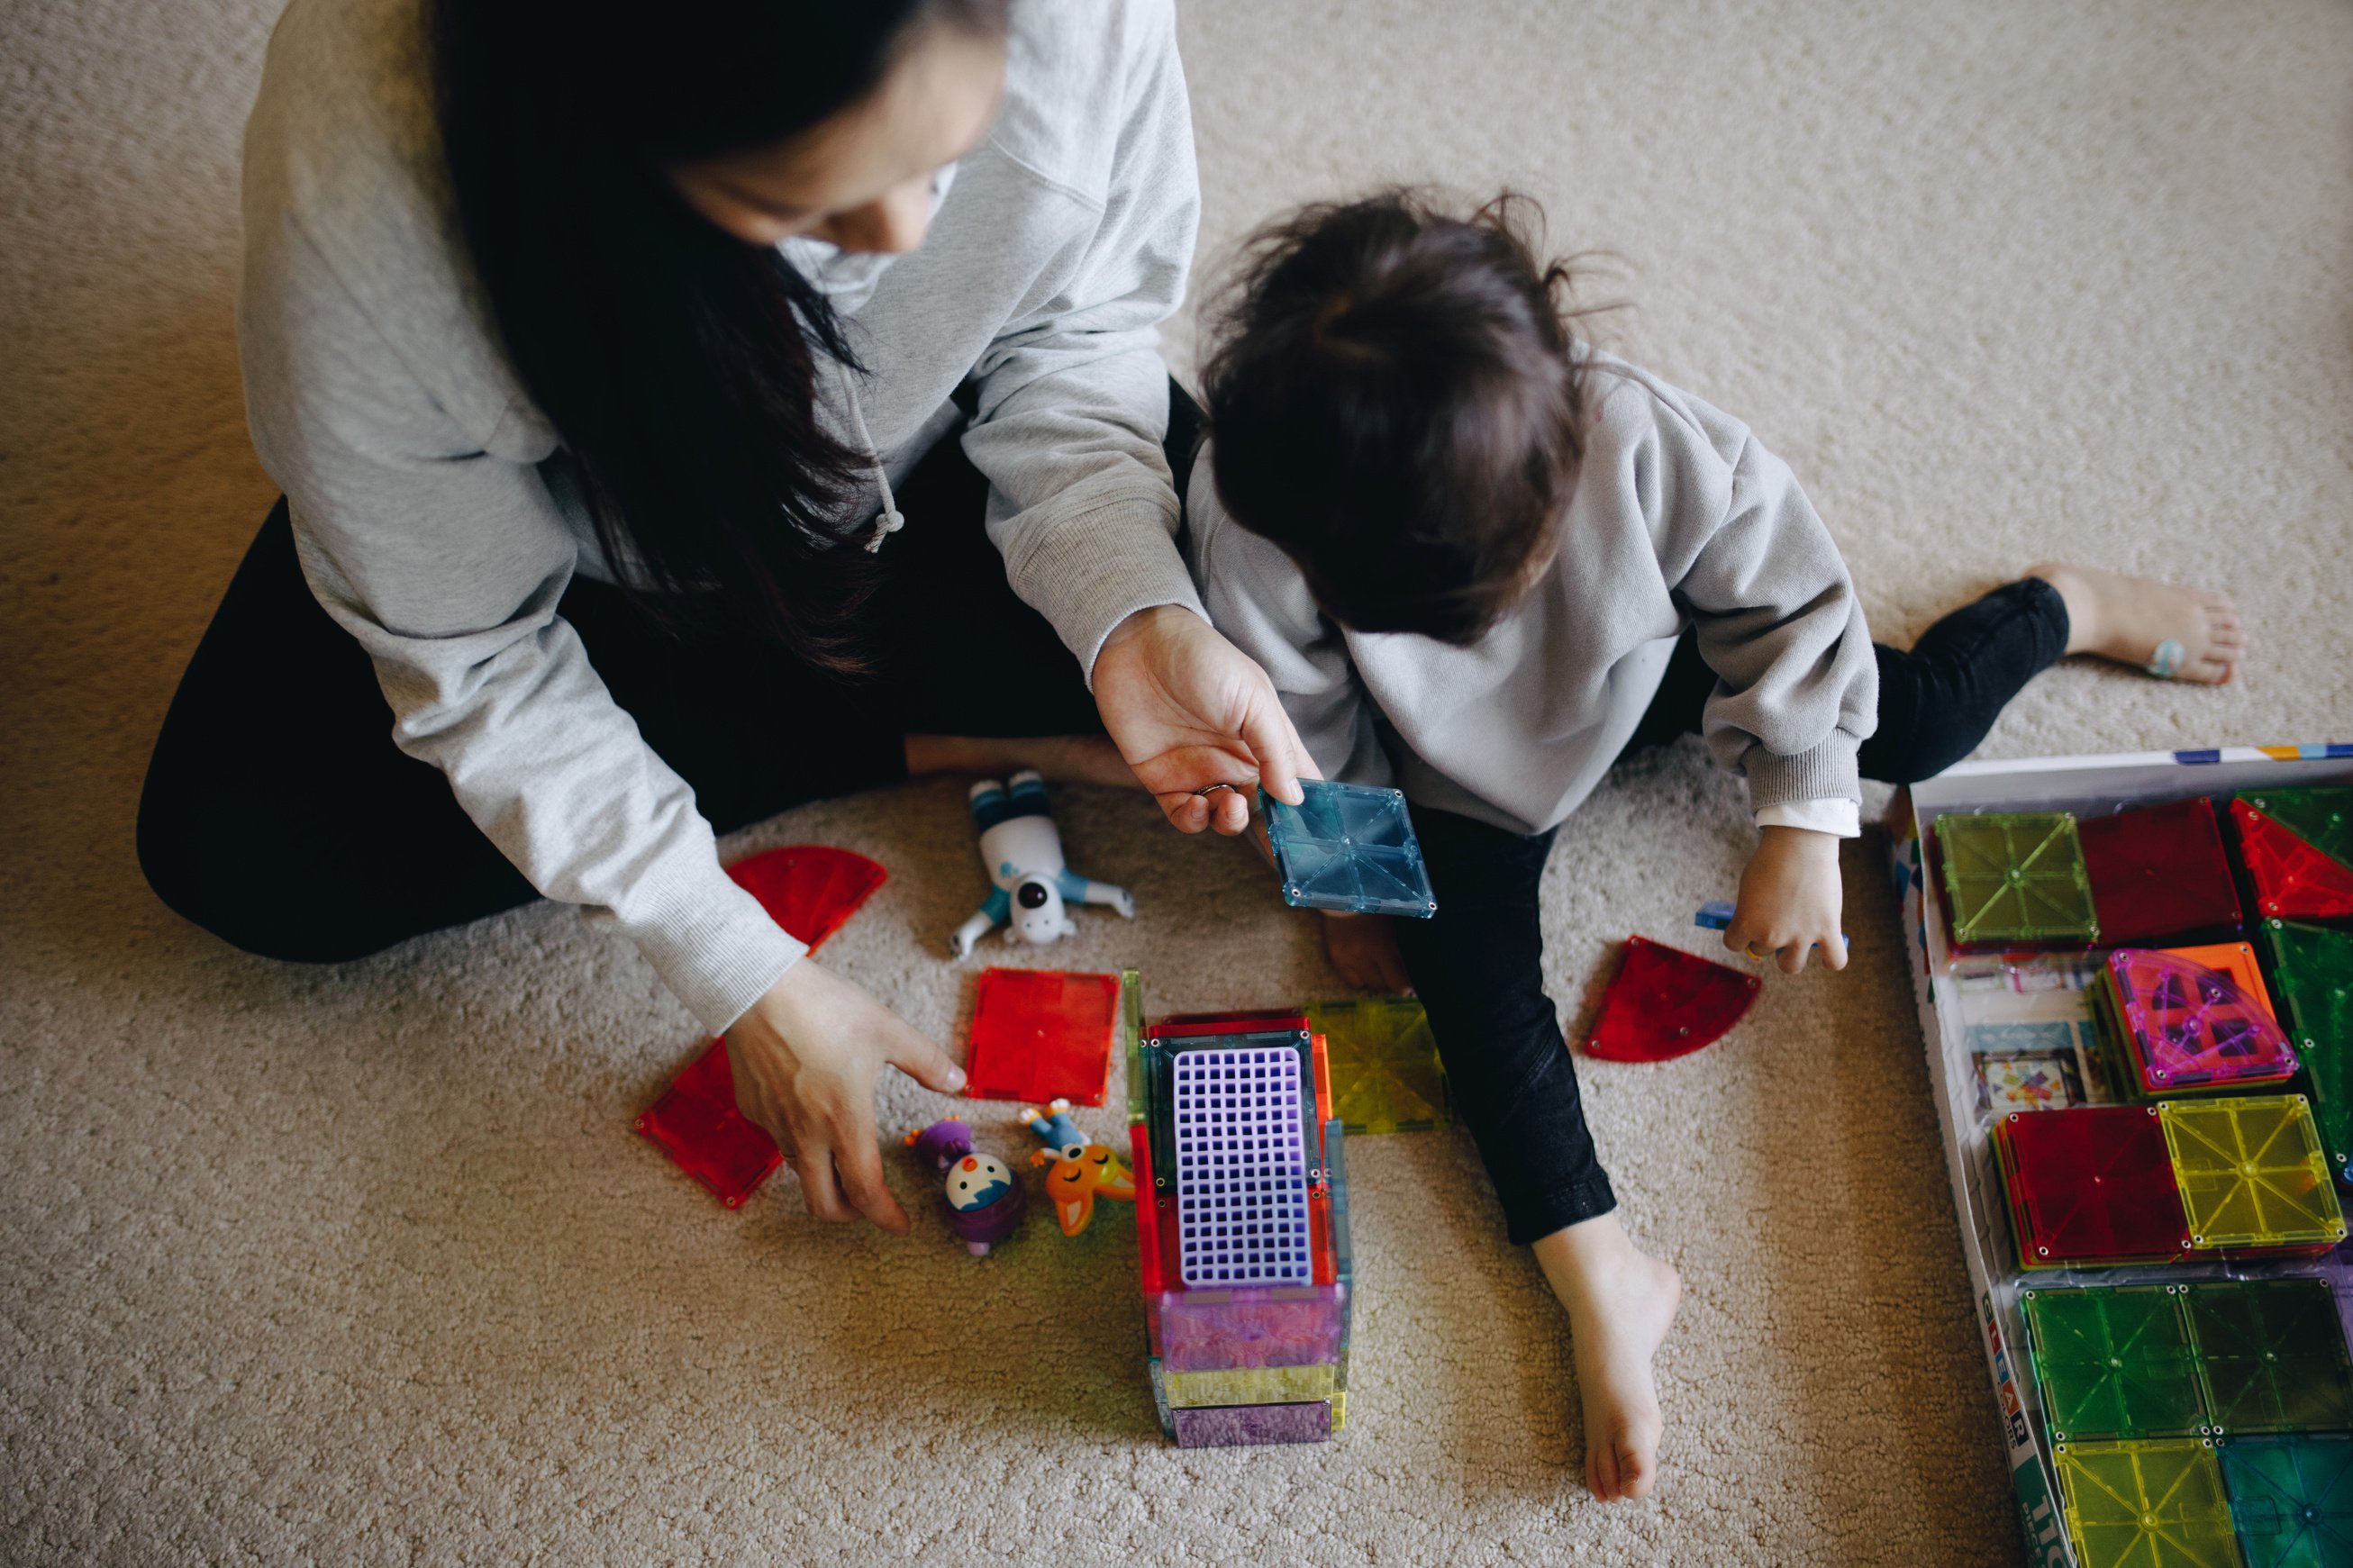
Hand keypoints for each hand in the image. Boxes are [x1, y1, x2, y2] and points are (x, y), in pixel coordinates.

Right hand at [724, 958, 966, 1231]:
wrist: (757, 988)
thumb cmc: (825, 1007)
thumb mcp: (887, 1030)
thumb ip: (926, 1062)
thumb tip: (959, 1082)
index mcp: (844, 1120)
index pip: (866, 1190)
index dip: (886, 1216)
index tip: (901, 1225)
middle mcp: (805, 1133)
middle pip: (823, 1203)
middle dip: (850, 1214)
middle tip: (870, 1203)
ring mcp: (774, 1124)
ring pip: (799, 1171)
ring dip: (824, 1176)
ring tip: (843, 1157)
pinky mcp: (753, 1109)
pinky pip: (777, 1139)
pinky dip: (798, 1142)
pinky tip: (808, 1112)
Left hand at [1092, 605, 1312, 834]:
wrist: (1138, 646)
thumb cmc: (1204, 660)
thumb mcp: (1254, 698)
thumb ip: (1276, 749)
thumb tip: (1295, 797)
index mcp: (1265, 739)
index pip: (1295, 781)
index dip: (1307, 809)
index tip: (1315, 833)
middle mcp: (1236, 760)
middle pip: (1263, 810)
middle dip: (1272, 832)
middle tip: (1274, 843)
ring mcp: (1201, 771)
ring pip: (1225, 818)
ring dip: (1232, 823)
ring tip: (1230, 806)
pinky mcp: (1164, 780)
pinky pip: (1184, 816)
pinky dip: (1194, 821)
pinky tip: (1197, 807)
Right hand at [1320, 910, 1413, 993]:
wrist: (1344, 896)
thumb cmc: (1374, 907)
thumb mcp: (1391, 926)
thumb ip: (1397, 949)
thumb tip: (1406, 969)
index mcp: (1384, 947)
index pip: (1398, 982)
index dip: (1406, 989)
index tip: (1410, 990)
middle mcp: (1366, 957)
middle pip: (1382, 986)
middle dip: (1390, 984)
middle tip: (1393, 976)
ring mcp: (1348, 960)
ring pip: (1366, 985)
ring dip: (1374, 981)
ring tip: (1377, 971)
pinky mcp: (1336, 959)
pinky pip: (1351, 982)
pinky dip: (1358, 979)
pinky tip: (1361, 969)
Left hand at [1722, 826, 1848, 974]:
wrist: (1800, 843)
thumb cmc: (1771, 859)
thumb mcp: (1747, 887)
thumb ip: (1749, 911)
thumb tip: (1754, 929)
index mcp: (1746, 923)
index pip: (1734, 944)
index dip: (1740, 934)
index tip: (1748, 924)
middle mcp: (1772, 935)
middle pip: (1762, 951)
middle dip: (1767, 938)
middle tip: (1777, 919)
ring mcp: (1801, 936)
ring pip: (1791, 966)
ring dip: (1791, 956)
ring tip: (1797, 939)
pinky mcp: (1828, 930)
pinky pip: (1835, 961)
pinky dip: (1833, 960)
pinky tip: (1827, 950)